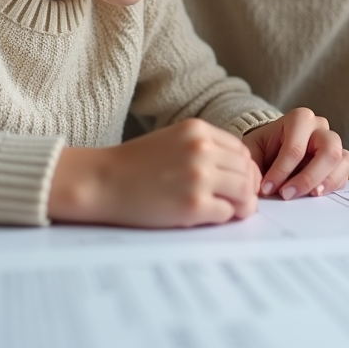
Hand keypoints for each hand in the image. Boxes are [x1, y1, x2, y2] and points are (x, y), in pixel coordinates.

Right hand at [47, 119, 260, 227]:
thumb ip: (204, 147)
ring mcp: (199, 178)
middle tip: (238, 200)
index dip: (244, 169)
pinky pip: (227, 213)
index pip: (241, 150)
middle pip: (247, 170)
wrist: (101, 182)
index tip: (238, 182)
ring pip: (244, 191)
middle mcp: (202, 150)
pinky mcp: (193, 205)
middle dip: (247, 187)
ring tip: (228, 209)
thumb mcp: (172, 139)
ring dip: (241, 203)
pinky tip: (209, 216)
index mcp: (198, 130)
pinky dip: (224, 217)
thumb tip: (239, 170)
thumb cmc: (134, 164)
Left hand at [242, 107, 348, 199]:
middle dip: (308, 177)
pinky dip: (333, 186)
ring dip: (326, 182)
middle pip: (328, 151)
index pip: (295, 147)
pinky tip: (316, 194)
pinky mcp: (340, 159)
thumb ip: (253, 165)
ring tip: (309, 196)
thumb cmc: (265, 147)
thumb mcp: (253, 150)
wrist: (274, 148)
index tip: (267, 189)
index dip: (281, 171)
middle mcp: (320, 127)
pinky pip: (345, 172)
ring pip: (341, 161)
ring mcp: (333, 142)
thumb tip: (257, 188)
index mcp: (299, 119)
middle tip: (288, 195)